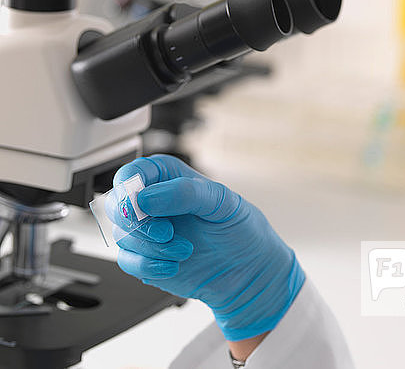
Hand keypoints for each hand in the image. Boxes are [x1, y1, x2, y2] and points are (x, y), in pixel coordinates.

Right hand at [106, 154, 304, 341]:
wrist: (248, 270)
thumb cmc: (240, 228)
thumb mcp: (221, 202)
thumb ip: (186, 193)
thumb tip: (146, 197)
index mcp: (170, 178)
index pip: (134, 172)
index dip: (129, 187)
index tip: (141, 204)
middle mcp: (155, 203)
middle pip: (117, 205)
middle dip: (137, 222)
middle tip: (165, 232)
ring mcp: (149, 232)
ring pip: (122, 235)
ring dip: (150, 247)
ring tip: (184, 250)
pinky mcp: (147, 258)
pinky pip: (128, 261)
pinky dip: (148, 266)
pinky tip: (173, 266)